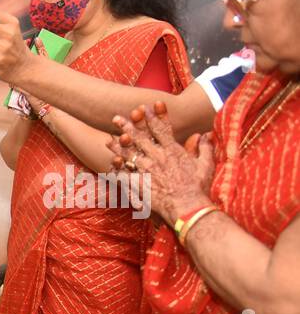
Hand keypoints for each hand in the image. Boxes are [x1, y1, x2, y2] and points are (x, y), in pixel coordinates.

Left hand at [108, 103, 214, 225]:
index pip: (162, 129)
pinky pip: (124, 175)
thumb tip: (206, 134)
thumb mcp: (206, 165)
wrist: (188, 208)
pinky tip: (109, 166)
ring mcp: (146, 171)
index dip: (155, 116)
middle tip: (117, 118)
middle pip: (140, 138)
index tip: (148, 105)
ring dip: (118, 146)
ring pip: (129, 155)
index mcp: (173, 151)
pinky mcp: (139, 185)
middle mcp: (158, 158)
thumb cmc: (198, 188)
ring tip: (108, 140)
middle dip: (128, 126)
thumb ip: (205, 148)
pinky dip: (116, 170)